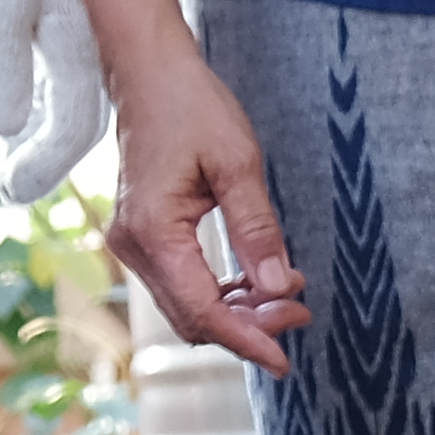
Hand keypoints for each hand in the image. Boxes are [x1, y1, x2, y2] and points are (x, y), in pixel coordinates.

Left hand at [0, 0, 111, 190]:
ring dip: (54, 126)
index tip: (11, 191)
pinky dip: (56, 91)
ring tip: (23, 148)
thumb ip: (2, 72)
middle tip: (15, 185)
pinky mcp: (88, 11)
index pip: (72, 131)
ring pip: (85, 95)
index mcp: (88, 52)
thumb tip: (1, 130)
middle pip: (86, 121)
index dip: (41, 165)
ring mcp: (101, 29)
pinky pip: (80, 68)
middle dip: (50, 154)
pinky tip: (34, 94)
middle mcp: (105, 49)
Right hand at [102, 47, 304, 374]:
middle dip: (247, 328)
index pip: (202, 309)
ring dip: (235, 313)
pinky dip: (219, 293)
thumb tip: (280, 286)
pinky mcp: (143, 236)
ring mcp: (133, 243)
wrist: (150, 74)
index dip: (246, 339)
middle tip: (301, 313)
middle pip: (192, 316)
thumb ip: (258, 229)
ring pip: (186, 305)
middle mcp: (133, 245)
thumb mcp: (239, 164)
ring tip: (288, 300)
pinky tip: (257, 284)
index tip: (285, 360)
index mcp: (154, 231)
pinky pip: (181, 283)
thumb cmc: (192, 108)